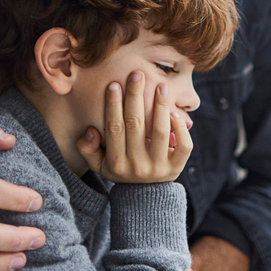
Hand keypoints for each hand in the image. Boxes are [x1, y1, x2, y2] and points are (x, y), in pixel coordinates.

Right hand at [77, 71, 192, 182]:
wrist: (144, 195)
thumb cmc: (120, 170)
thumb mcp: (98, 163)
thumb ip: (87, 148)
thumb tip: (91, 129)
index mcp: (116, 163)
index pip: (114, 128)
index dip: (113, 105)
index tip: (114, 84)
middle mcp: (137, 165)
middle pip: (136, 125)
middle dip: (135, 97)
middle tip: (137, 74)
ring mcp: (159, 167)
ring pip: (160, 132)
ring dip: (161, 106)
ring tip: (162, 86)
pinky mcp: (177, 167)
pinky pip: (183, 146)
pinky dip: (181, 128)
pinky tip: (174, 112)